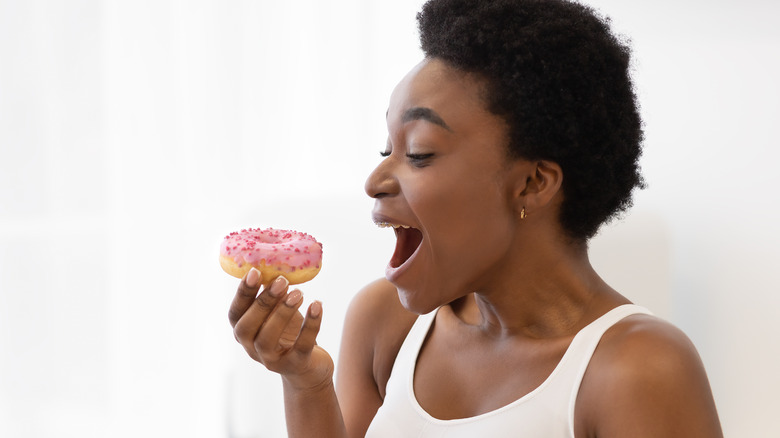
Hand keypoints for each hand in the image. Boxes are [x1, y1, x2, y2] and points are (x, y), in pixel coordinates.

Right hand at [228, 268, 333, 390]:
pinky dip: (311, 324)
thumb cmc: (289, 333)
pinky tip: (317, 305)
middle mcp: (252, 348)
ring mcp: (271, 360)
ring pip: (268, 339)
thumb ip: (271, 294)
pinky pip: (302, 345)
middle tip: (281, 281)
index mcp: (244, 332)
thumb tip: (272, 263)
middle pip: (247, 327)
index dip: (242, 293)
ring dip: (283, 313)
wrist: (308, 369)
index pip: (235, 313)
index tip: (254, 271)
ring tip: (299, 293)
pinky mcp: (295, 365)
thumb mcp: (277, 312)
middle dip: (263, 302)